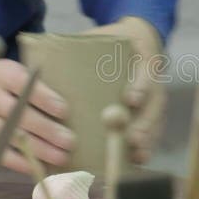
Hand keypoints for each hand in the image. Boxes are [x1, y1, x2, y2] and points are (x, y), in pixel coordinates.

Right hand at [0, 56, 73, 173]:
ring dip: (38, 149)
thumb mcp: (8, 69)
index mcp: (1, 75)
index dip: (45, 100)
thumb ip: (29, 84)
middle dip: (48, 130)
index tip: (64, 111)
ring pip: (12, 136)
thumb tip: (60, 107)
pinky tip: (36, 166)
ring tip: (61, 156)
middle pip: (20, 116)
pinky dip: (18, 161)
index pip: (25, 88)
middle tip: (69, 141)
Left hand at [85, 16, 166, 163]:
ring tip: (135, 155)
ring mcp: (156, 97)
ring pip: (157, 120)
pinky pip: (155, 130)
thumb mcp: (101, 38)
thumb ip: (79, 48)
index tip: (130, 99)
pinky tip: (138, 160)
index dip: (141, 86)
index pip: (146, 72)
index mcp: (143, 59)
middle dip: (145, 122)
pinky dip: (148, 146)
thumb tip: (41, 63)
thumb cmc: (113, 41)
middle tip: (132, 138)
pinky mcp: (154, 110)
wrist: (139, 40)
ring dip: (147, 139)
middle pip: (155, 103)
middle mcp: (155, 80)